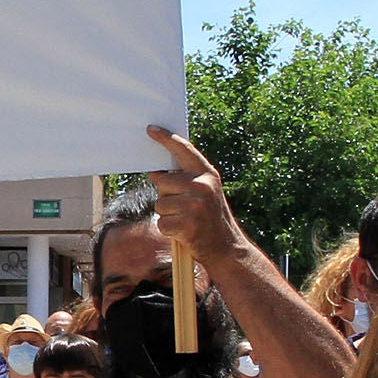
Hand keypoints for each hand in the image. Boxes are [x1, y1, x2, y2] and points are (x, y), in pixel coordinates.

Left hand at [142, 125, 243, 261]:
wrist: (227, 248)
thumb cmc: (211, 219)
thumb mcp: (206, 193)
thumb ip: (186, 180)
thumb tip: (155, 174)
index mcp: (207, 174)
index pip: (183, 149)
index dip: (166, 139)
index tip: (151, 130)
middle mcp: (202, 186)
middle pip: (161, 183)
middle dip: (166, 196)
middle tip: (183, 208)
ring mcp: (195, 205)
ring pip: (159, 205)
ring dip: (167, 215)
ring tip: (186, 221)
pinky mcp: (187, 225)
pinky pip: (162, 223)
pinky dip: (168, 230)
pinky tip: (184, 233)